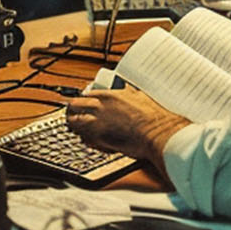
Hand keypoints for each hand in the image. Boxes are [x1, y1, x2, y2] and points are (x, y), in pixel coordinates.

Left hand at [65, 89, 190, 164]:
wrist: (157, 133)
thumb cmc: (153, 117)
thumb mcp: (139, 96)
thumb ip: (128, 92)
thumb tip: (126, 89)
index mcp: (109, 95)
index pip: (86, 94)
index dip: (84, 101)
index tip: (85, 105)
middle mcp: (100, 106)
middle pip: (74, 105)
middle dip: (72, 111)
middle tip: (74, 116)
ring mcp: (98, 122)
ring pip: (73, 122)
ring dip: (74, 125)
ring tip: (77, 129)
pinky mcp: (99, 138)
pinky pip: (83, 138)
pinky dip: (84, 138)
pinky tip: (89, 140)